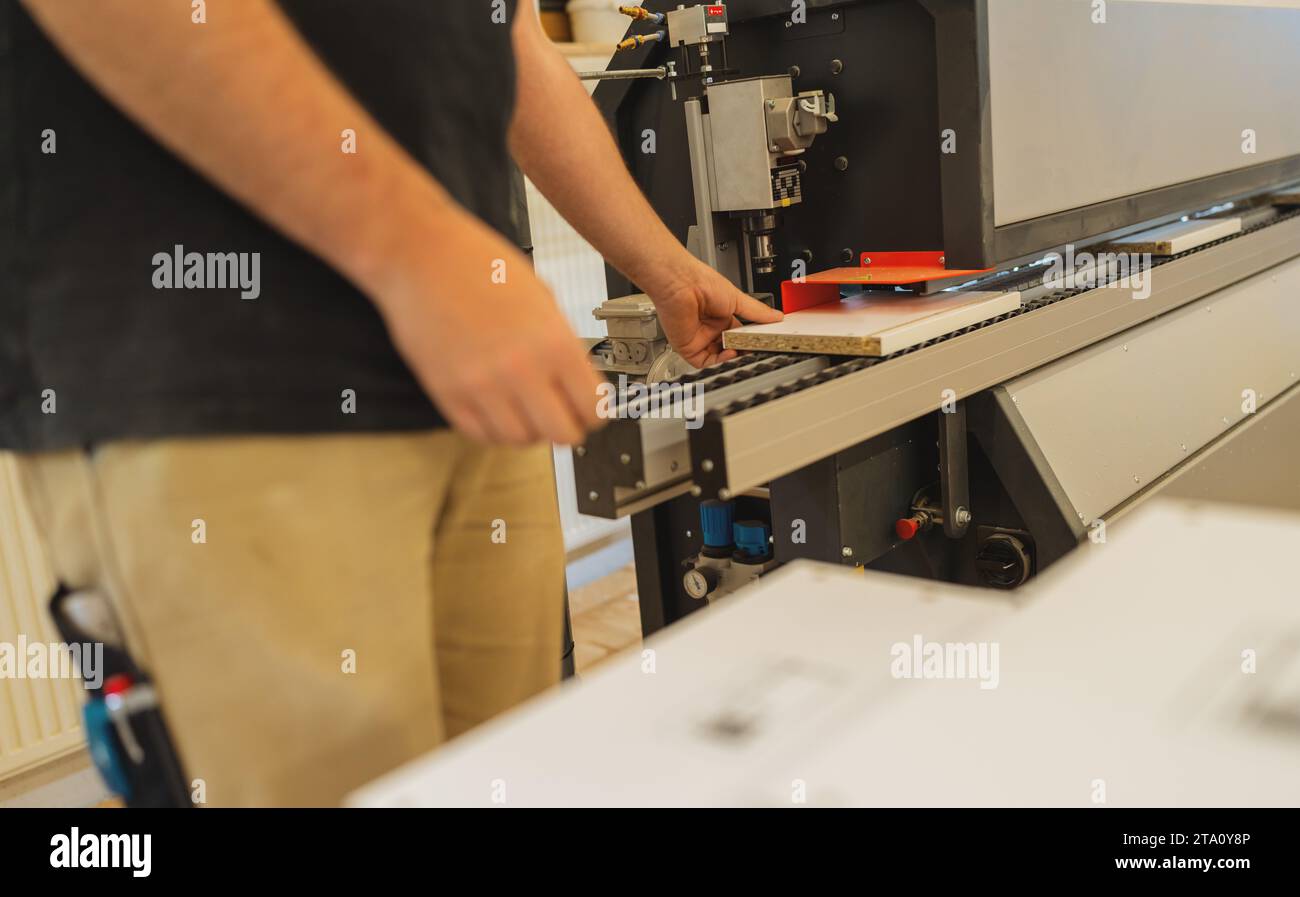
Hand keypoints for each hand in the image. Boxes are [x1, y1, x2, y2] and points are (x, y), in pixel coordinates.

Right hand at [380, 219, 604, 445]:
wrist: (419, 254)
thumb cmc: (476, 263)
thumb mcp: (541, 295)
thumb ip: (561, 340)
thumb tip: (576, 377)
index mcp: (553, 343)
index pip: (592, 409)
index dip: (594, 412)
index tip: (588, 409)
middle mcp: (520, 370)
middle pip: (563, 435)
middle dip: (567, 426)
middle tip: (561, 413)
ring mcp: (481, 387)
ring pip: (521, 440)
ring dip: (529, 429)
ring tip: (525, 407)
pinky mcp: (448, 394)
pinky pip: (481, 435)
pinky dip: (494, 429)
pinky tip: (497, 408)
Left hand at [645, 258, 783, 367]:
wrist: (681, 284)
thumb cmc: (702, 283)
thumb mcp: (737, 298)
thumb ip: (757, 312)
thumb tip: (776, 316)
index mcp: (721, 316)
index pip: (739, 336)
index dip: (749, 342)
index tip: (761, 345)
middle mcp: (709, 328)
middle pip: (729, 348)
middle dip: (742, 352)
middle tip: (753, 351)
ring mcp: (699, 338)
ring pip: (718, 358)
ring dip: (731, 359)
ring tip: (742, 353)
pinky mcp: (688, 347)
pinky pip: (705, 362)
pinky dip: (718, 362)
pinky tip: (728, 355)